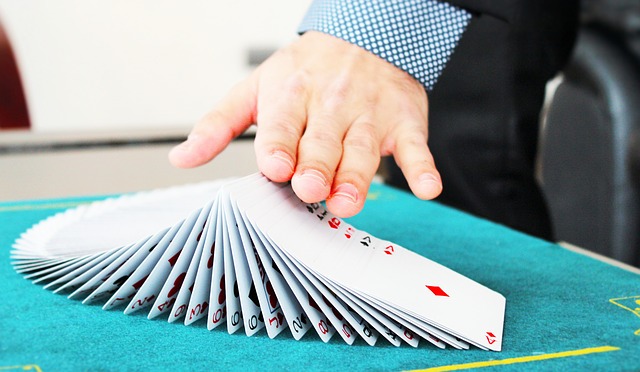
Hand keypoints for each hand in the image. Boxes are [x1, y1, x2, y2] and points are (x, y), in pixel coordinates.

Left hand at [169, 31, 441, 216]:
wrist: (364, 36)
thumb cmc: (304, 72)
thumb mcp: (255, 89)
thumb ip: (218, 124)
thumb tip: (181, 158)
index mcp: (291, 97)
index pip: (281, 126)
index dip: (278, 147)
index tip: (274, 167)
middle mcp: (331, 106)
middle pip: (323, 142)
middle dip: (317, 166)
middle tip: (310, 188)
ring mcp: (369, 115)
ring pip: (362, 148)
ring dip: (357, 175)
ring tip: (349, 200)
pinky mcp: (403, 122)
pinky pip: (415, 146)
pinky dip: (423, 166)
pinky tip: (428, 188)